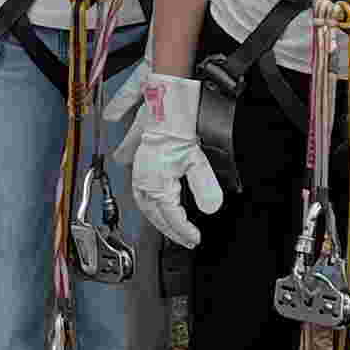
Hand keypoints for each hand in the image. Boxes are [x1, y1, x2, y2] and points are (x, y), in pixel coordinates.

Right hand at [126, 69, 223, 248]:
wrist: (162, 109)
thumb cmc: (176, 130)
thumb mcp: (197, 160)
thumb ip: (204, 186)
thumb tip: (211, 208)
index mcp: (157, 185)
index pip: (171, 217)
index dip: (184, 231)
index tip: (195, 239)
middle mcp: (144, 184)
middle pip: (157, 217)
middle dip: (172, 231)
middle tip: (187, 240)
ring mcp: (139, 178)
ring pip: (147, 209)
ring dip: (159, 222)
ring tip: (173, 231)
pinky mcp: (138, 171)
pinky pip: (141, 197)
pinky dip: (150, 209)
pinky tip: (156, 211)